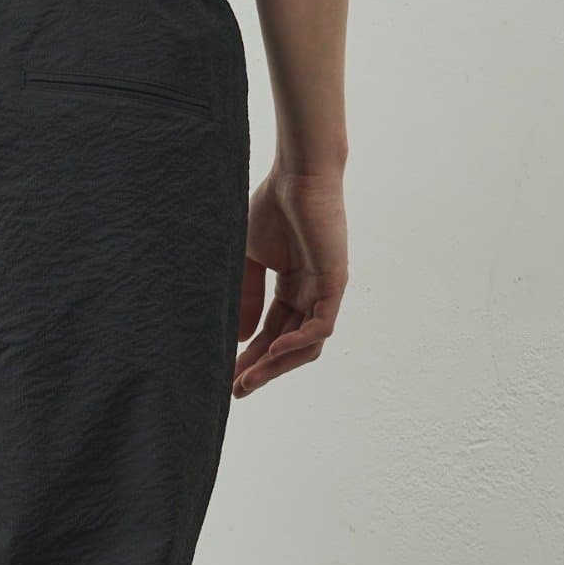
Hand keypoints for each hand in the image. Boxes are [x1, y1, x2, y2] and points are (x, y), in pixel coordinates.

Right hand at [234, 169, 347, 397]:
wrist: (297, 174)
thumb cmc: (273, 207)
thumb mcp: (249, 260)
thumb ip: (247, 297)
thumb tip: (242, 338)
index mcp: (293, 287)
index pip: (272, 332)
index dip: (251, 357)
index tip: (227, 376)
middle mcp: (312, 293)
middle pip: (288, 346)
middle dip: (262, 370)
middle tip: (237, 389)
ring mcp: (326, 290)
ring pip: (306, 344)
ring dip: (278, 365)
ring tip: (250, 378)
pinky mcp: (335, 282)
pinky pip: (320, 326)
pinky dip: (297, 342)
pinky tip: (271, 351)